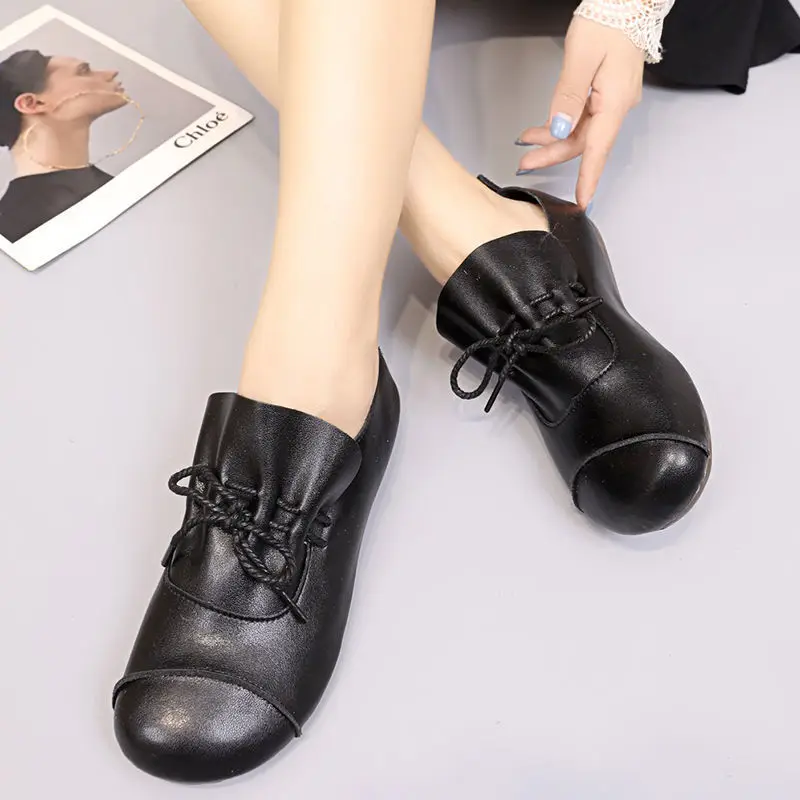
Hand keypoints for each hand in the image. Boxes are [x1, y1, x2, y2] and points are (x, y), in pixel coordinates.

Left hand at [515, 17, 644, 208]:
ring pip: (580, 131)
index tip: (581, 201)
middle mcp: (617, 104)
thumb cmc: (608, 20)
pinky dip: (561, 123)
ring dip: (553, 138)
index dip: (588, 177)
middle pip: (583, 142)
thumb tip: (559, 129)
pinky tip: (543, 127)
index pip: (598, 149)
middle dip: (553, 154)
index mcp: (616, 101)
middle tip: (525, 162)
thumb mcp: (581, 58)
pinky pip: (582, 117)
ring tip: (526, 142)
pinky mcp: (605, 92)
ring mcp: (612, 99)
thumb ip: (567, 97)